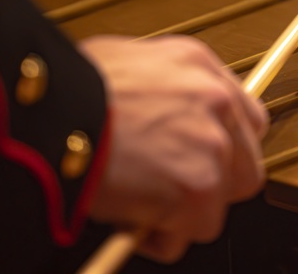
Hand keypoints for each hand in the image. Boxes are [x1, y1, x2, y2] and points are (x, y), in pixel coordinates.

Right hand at [78, 35, 268, 262]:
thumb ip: (159, 88)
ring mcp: (211, 143)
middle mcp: (214, 100)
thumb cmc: (68, 88)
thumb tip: (156, 112)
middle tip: (171, 191)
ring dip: (184, 212)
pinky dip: (162, 236)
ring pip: (220, 200)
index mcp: (196, 65)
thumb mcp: (123, 61)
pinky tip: (131, 218)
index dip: (223, 146)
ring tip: (141, 204)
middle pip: (245, 162)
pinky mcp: (199, 186)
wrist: (52, 113)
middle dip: (213, 185)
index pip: (244, 116)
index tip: (202, 160)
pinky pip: (192, 232)